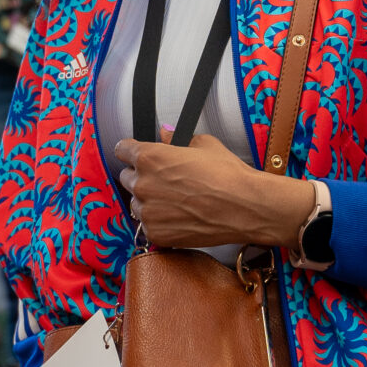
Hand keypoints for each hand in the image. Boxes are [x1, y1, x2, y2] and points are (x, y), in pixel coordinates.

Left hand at [116, 130, 312, 250]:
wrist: (245, 207)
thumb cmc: (227, 174)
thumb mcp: (204, 144)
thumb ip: (176, 138)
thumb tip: (165, 133)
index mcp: (150, 157)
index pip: (121, 149)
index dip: (130, 150)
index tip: (136, 154)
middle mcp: (143, 184)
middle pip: (126, 177)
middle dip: (141, 176)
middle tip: (165, 179)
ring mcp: (148, 211)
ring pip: (136, 203)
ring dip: (149, 200)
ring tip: (175, 200)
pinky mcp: (156, 233)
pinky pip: (148, 224)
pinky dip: (159, 221)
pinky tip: (179, 216)